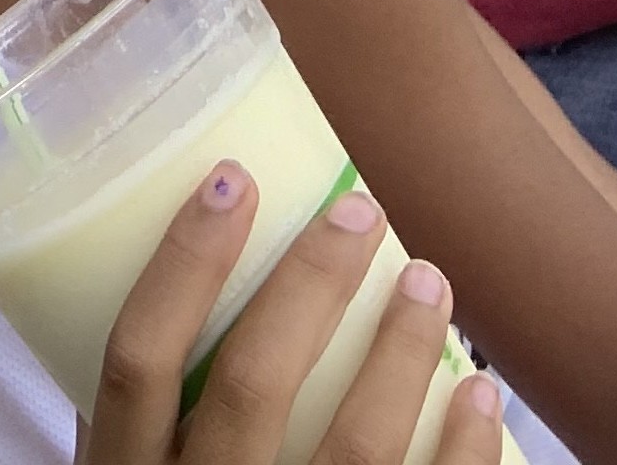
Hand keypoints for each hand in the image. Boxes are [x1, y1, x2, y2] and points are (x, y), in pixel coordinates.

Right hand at [85, 175, 502, 464]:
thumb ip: (137, 434)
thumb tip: (170, 297)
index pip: (138, 360)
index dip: (182, 263)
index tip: (233, 178)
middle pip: (251, 385)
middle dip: (312, 286)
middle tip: (360, 213)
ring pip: (351, 452)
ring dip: (398, 353)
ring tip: (429, 281)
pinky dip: (460, 452)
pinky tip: (479, 395)